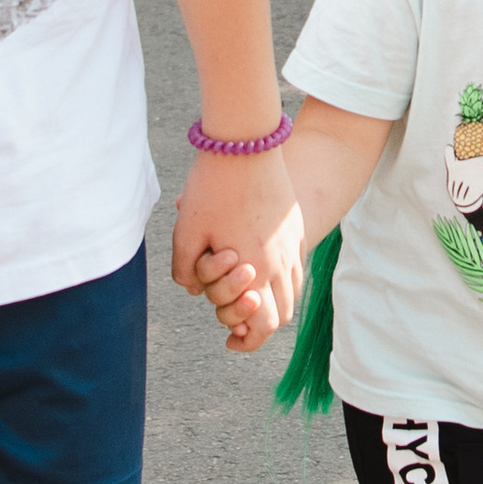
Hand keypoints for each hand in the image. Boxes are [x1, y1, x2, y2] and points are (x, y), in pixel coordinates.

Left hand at [171, 146, 304, 347]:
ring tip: (249, 297)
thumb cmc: (213, 186)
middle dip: (261, 326)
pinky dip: (282, 278)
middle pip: (283, 315)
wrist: (246, 142)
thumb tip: (192, 290)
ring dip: (272, 302)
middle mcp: (280, 262)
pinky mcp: (296, 226)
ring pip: (293, 291)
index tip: (230, 339)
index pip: (264, 326)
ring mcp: (293, 243)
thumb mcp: (187, 231)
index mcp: (255, 268)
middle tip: (238, 323)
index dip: (248, 341)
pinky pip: (296, 266)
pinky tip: (259, 268)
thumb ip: (185, 270)